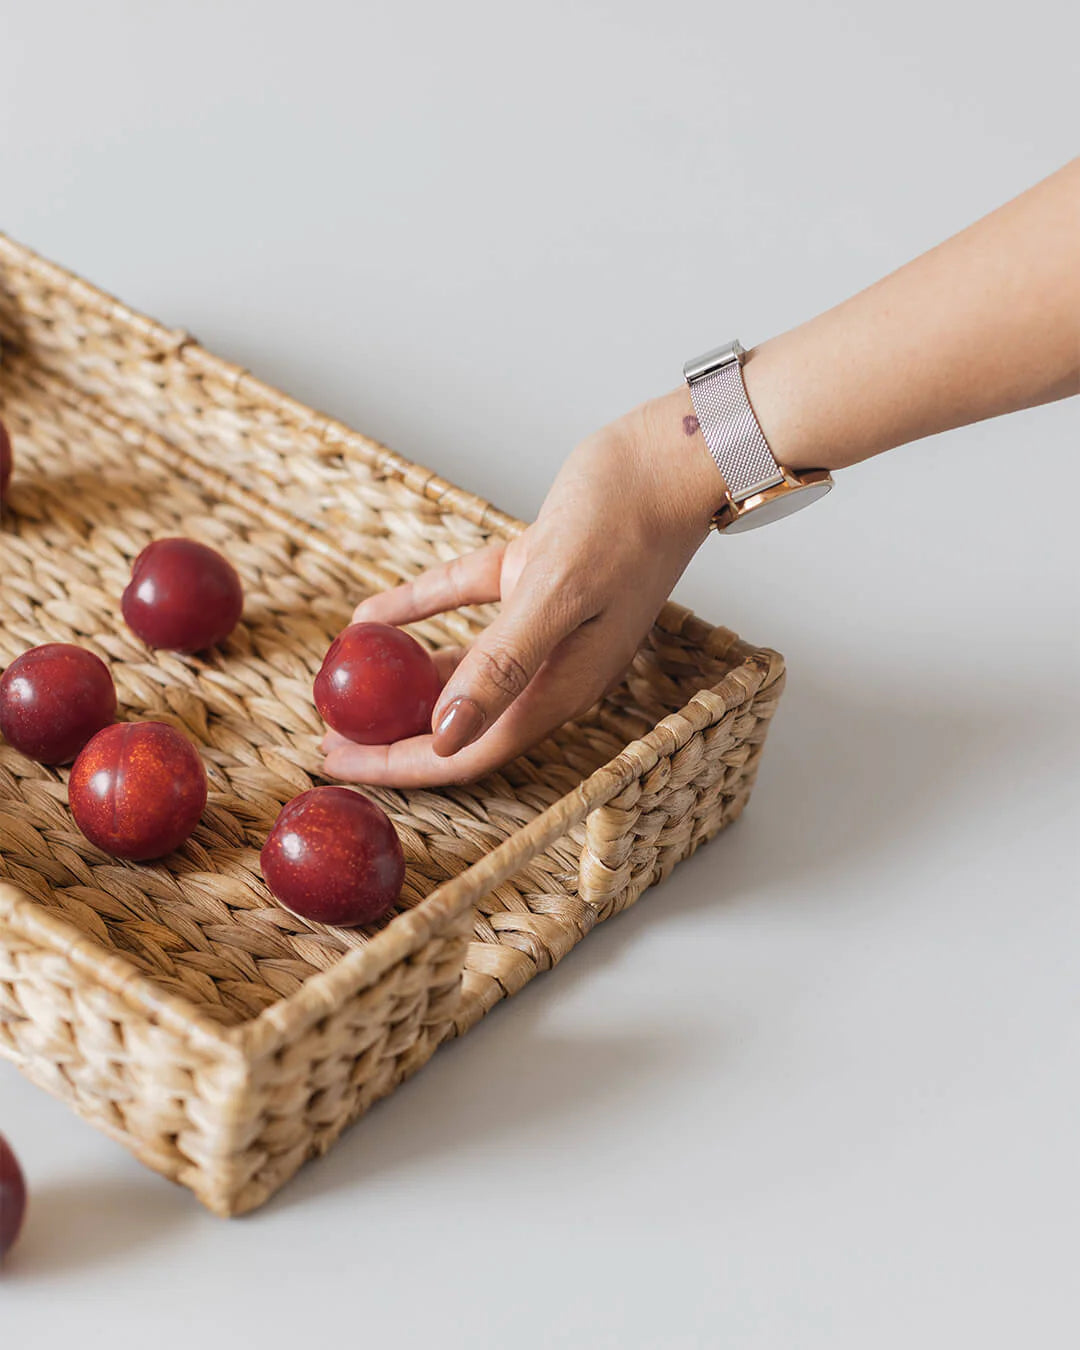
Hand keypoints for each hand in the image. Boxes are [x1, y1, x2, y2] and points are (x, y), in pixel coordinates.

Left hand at [321, 386, 720, 786]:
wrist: (672, 456)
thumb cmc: (625, 522)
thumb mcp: (555, 596)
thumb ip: (502, 667)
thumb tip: (447, 737)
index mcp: (562, 686)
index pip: (470, 748)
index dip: (401, 764)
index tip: (339, 762)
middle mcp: (553, 666)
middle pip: (460, 719)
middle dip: (393, 735)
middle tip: (329, 736)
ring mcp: (544, 623)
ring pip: (460, 667)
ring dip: (403, 679)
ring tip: (346, 687)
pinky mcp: (534, 577)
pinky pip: (464, 603)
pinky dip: (419, 609)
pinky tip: (372, 612)